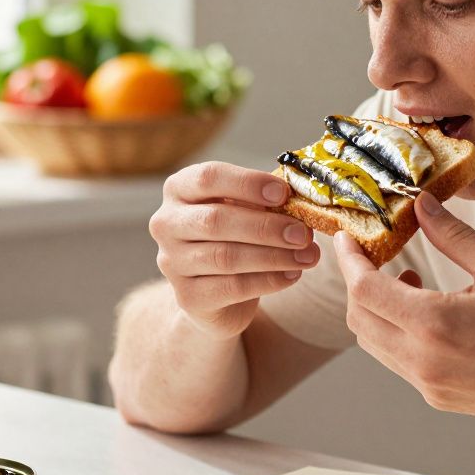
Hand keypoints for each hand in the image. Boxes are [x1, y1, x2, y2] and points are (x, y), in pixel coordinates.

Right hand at [150, 162, 321, 338]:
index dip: (247, 183)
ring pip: (226, 257)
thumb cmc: (233, 237)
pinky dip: (268, 280)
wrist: (216, 294)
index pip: (208, 178)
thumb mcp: (244, 209)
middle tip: (303, 233)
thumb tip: (299, 198)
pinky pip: (232, 287)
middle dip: (266, 226)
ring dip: (274, 256)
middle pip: (216, 221)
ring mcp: (172, 263)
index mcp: (179, 189)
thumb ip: (263, 200)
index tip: (283, 192)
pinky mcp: (188, 297)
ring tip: (307, 256)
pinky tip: (292, 275)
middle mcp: (166, 223)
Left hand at [332, 192, 474, 431]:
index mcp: (434, 325)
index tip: (347, 240)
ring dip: (376, 310)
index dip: (349, 261)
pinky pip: (397, 361)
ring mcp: (428, 384)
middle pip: (358, 319)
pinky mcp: (438, 397)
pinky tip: (427, 312)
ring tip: (409, 280)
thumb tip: (421, 205)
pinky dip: (396, 332)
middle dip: (357, 284)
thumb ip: (454, 236)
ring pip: (374, 343)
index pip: (364, 290)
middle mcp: (422, 361)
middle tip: (375, 256)